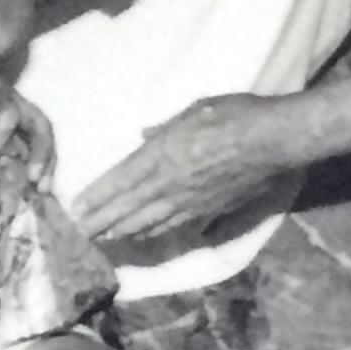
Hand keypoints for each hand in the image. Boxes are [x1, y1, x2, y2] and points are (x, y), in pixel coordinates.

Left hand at [72, 93, 302, 243]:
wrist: (275, 140)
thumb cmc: (235, 115)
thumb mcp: (194, 110)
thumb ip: (165, 127)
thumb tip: (143, 136)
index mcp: (161, 155)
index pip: (119, 181)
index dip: (96, 197)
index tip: (75, 209)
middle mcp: (169, 184)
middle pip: (128, 209)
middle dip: (101, 222)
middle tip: (79, 235)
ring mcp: (189, 202)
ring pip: (148, 223)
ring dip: (123, 232)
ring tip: (103, 239)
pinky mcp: (209, 212)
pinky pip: (175, 227)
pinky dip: (154, 234)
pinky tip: (143, 238)